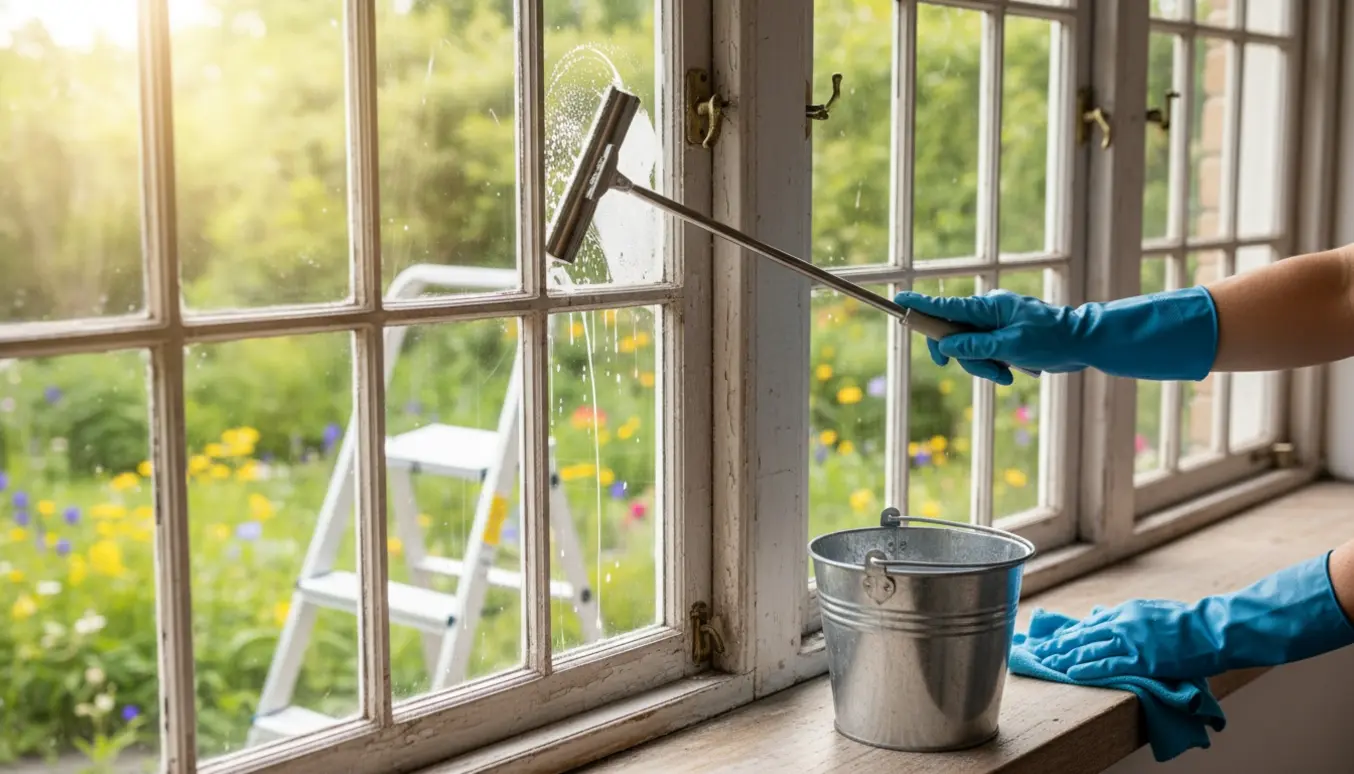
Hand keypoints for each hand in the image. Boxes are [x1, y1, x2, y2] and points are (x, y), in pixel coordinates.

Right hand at [891, 286, 1219, 383]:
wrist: (1083, 343)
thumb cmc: (1052, 339)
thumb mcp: (1012, 345)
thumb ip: (976, 346)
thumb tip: (946, 346)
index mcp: (989, 307)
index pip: (947, 307)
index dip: (921, 306)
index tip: (899, 300)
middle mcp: (987, 314)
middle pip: (953, 336)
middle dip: (964, 358)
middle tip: (986, 370)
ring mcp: (993, 327)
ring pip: (968, 351)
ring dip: (983, 367)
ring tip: (1007, 374)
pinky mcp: (1001, 339)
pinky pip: (982, 356)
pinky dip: (992, 367)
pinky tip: (1013, 371)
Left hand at [1027, 553, 1353, 680]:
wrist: (1213, 628)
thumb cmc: (1187, 623)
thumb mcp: (1151, 612)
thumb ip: (1126, 617)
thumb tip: (1103, 617)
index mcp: (1125, 612)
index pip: (1088, 625)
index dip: (1066, 635)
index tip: (1049, 641)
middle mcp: (1122, 623)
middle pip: (1082, 636)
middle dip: (1057, 646)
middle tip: (1036, 652)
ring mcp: (1131, 640)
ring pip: (1089, 649)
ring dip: (1065, 658)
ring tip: (1046, 664)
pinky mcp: (1142, 658)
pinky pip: (1108, 664)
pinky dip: (1087, 669)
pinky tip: (1071, 672)